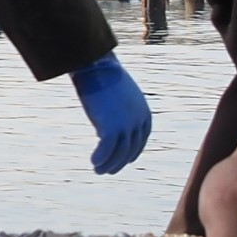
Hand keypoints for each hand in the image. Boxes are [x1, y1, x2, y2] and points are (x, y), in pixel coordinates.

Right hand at [69, 54, 152, 174]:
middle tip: (108, 170)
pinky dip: (100, 158)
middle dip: (119, 162)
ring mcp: (126, 125)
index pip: (141, 139)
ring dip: (108, 164)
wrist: (97, 67)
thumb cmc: (104, 76)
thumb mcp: (118, 95)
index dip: (133, 152)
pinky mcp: (111, 128)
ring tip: (98, 170)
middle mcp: (138, 121)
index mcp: (143, 113)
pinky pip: (106, 149)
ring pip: (119, 153)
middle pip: (130, 149)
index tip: (124, 160)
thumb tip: (106, 124)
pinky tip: (93, 162)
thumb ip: (118, 110)